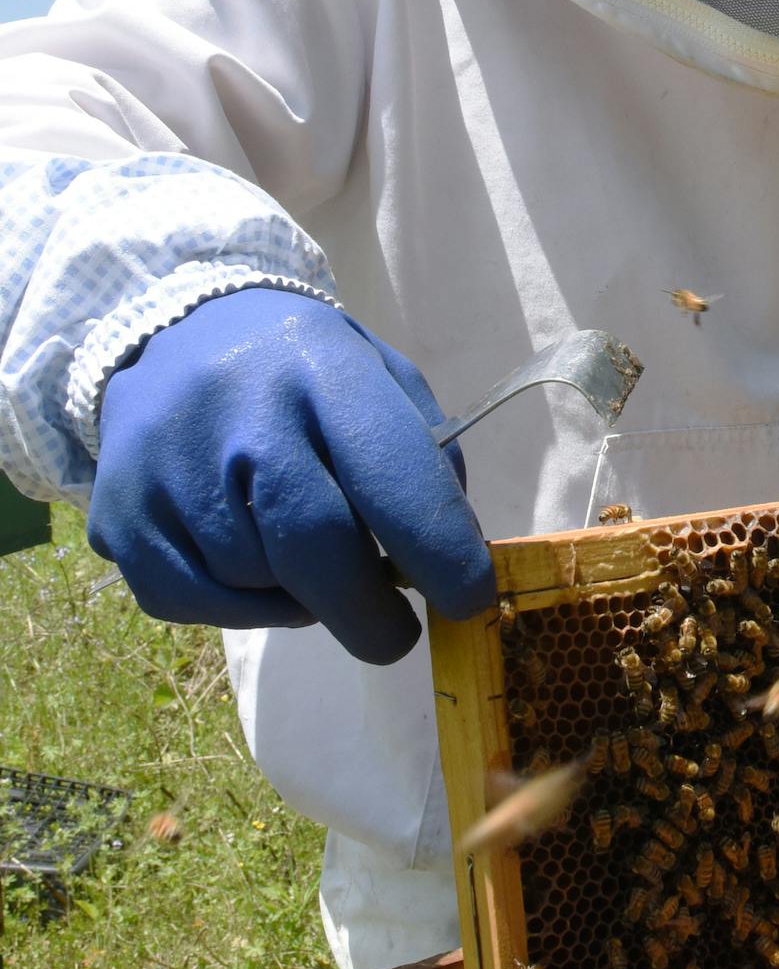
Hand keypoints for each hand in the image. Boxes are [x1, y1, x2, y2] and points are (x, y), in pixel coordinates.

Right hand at [89, 288, 495, 661]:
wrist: (176, 334)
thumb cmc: (303, 371)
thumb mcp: (379, 377)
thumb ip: (427, 459)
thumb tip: (454, 556)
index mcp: (321, 366)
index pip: (390, 474)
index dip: (439, 552)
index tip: (469, 600)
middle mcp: (238, 409)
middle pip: (315, 548)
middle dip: (368, 613)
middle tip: (395, 634)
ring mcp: (167, 464)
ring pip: (257, 584)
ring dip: (302, 599)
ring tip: (307, 560)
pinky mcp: (120, 515)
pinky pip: (194, 604)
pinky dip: (240, 610)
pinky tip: (252, 569)